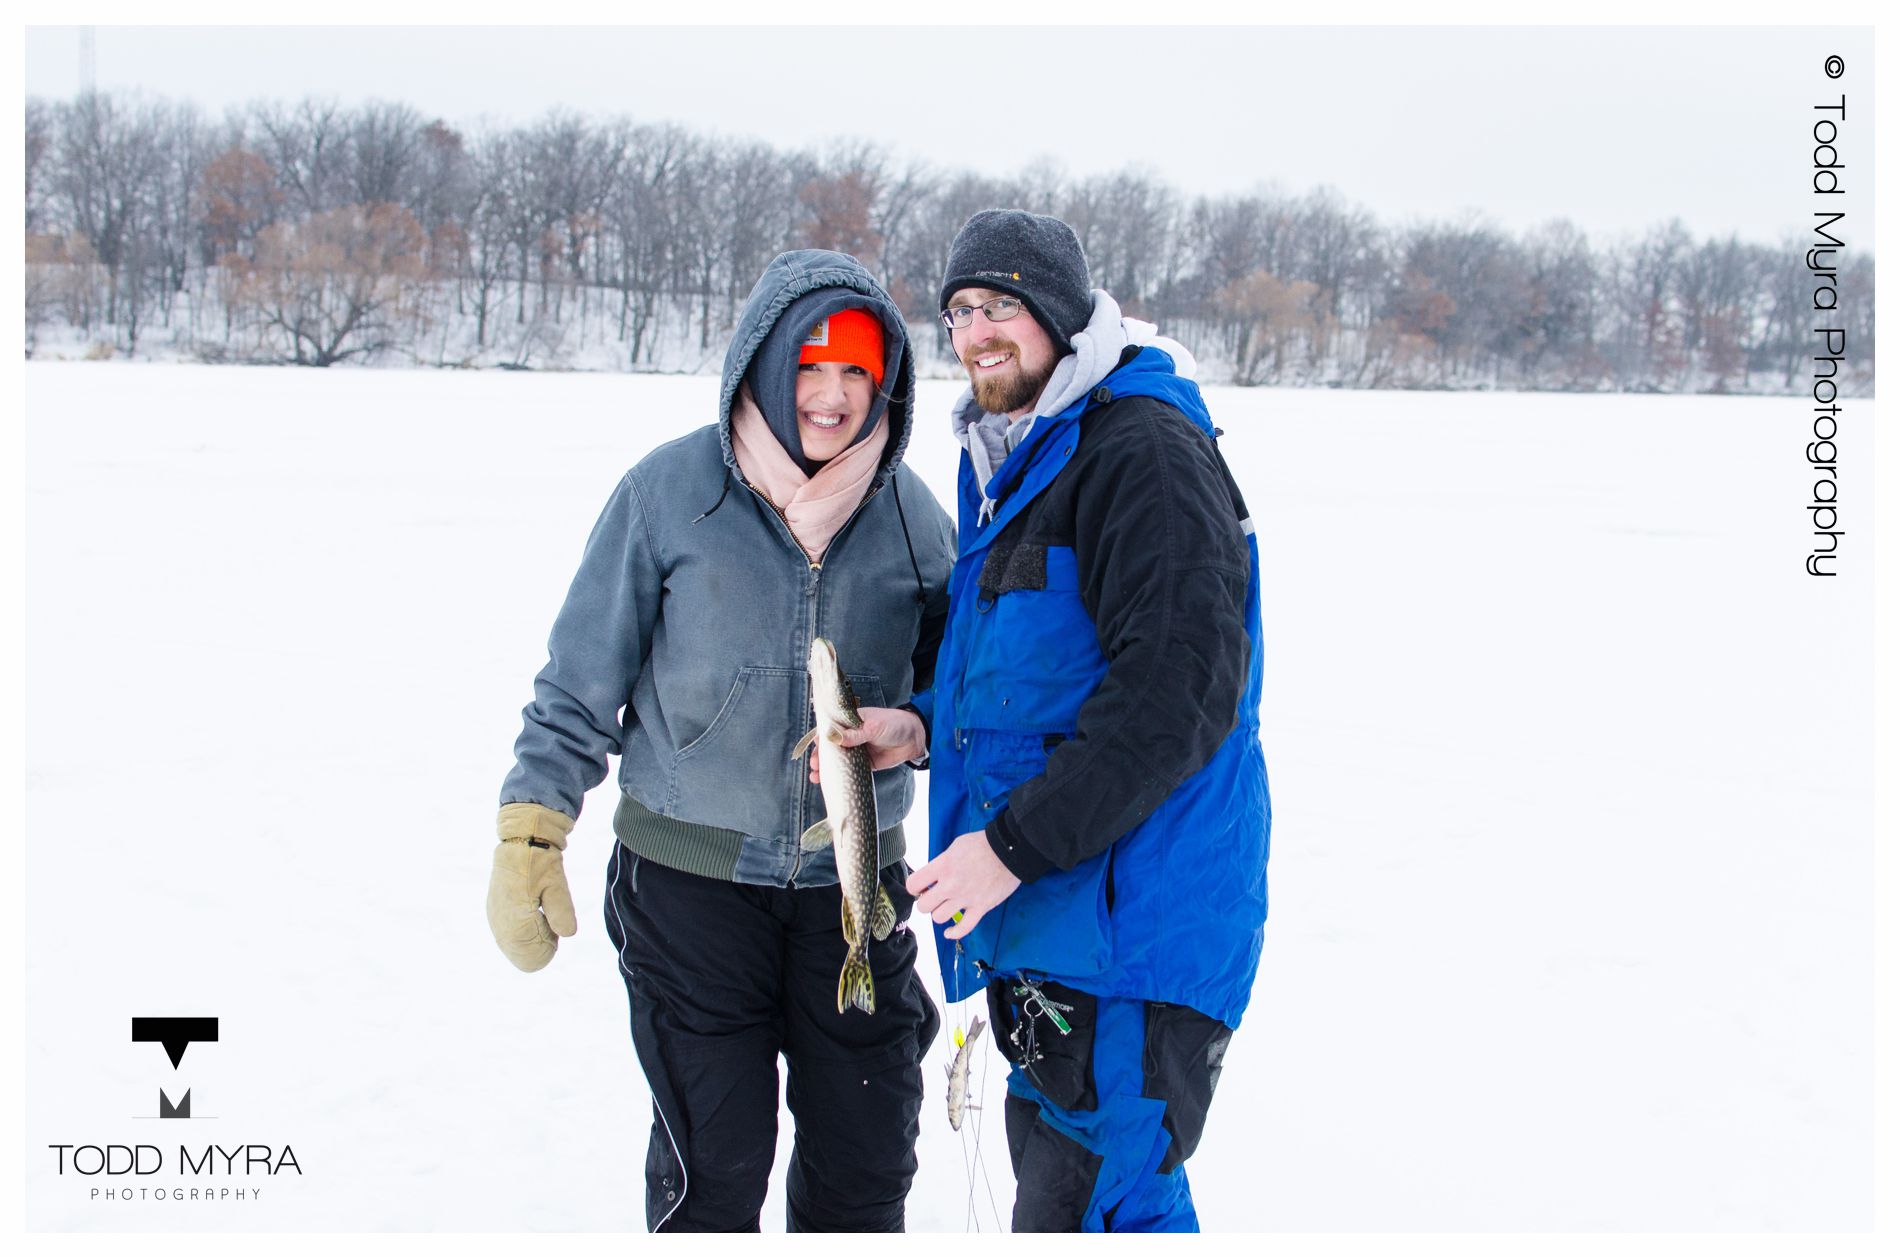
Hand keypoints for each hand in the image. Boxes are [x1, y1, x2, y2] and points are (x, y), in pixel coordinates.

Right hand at [487, 803, 578, 971]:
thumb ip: (561, 911)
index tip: (555, 927)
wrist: (522, 841)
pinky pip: (508, 939)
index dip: (549, 948)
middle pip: (523, 958)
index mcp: (513, 918)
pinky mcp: (494, 914)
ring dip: (531, 940)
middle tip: (549, 920)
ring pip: (515, 950)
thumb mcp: (557, 885)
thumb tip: (568, 934)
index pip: (532, 957)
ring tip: (540, 913)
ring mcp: (495, 920)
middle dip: (541, 946)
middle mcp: (499, 923)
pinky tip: (531, 914)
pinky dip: (522, 934)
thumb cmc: (541, 862)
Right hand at [806, 705, 926, 782]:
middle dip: (821, 756)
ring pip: (838, 761)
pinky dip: (841, 776)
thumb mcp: (874, 726)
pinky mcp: (866, 764)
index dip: (822, 737)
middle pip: (832, 747)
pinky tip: (830, 782)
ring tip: (816, 776)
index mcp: (852, 722)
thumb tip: (834, 737)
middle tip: (815, 764)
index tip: (815, 745)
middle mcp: (852, 736)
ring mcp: (858, 751)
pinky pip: (850, 771)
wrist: (915, 738)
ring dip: (827, 768)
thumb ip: (855, 734)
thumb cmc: (894, 724)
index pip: (832, 728)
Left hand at [906, 829, 1021, 939]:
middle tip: (934, 897)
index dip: (915, 887)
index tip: (921, 887)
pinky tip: (949, 931)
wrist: (1010, 851)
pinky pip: (963, 929)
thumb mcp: (955, 847)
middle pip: (924, 906)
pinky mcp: (980, 908)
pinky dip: (953, 933)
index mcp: (942, 866)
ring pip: (939, 918)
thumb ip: (942, 863)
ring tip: (946, 906)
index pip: (913, 884)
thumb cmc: (983, 844)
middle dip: (926, 902)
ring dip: (940, 913)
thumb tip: (934, 876)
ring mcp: (965, 899)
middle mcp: (950, 885)